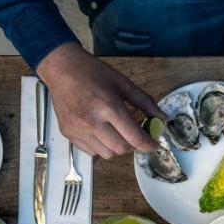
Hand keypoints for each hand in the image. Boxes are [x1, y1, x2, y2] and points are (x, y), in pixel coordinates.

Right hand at [36, 42, 161, 157]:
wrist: (61, 68)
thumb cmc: (93, 73)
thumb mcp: (123, 83)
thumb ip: (145, 102)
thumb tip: (163, 119)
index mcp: (108, 106)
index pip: (134, 138)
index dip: (149, 144)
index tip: (154, 144)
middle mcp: (92, 121)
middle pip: (122, 149)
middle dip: (133, 145)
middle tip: (134, 135)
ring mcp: (78, 129)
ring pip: (107, 154)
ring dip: (116, 147)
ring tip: (116, 132)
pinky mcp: (68, 133)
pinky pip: (91, 152)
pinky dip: (100, 147)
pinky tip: (101, 132)